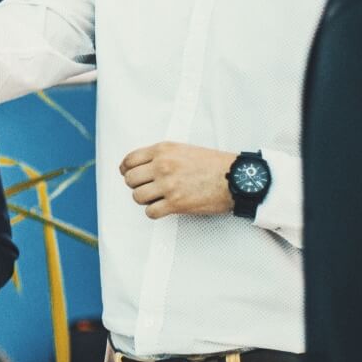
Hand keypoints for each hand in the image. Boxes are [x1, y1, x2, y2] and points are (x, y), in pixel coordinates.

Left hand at [120, 141, 234, 218]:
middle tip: (145, 188)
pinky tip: (163, 208)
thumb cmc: (212, 164)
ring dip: (145, 199)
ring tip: (156, 198)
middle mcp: (162, 166)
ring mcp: (168, 185)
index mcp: (162, 150)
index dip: (126, 170)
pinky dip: (154, 212)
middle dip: (135, 185)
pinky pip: (151, 212)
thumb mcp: (182, 149)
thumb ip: (161, 155)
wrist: (235, 178)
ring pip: (137, 196)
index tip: (128, 174)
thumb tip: (141, 166)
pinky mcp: (176, 203)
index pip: (129, 160)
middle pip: (130, 179)